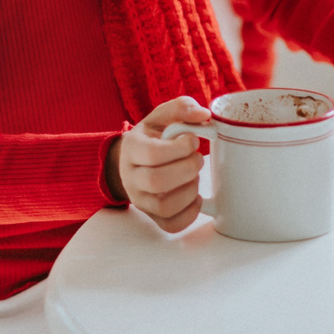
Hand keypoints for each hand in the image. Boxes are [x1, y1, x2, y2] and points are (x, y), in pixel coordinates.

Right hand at [106, 95, 211, 233]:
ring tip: (194, 177)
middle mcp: (131, 177)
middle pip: (157, 181)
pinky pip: (171, 225)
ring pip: (164, 206)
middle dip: (187, 169)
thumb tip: (203, 114)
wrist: (134, 160)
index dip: (179, 148)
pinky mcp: (152, 216)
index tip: (193, 139)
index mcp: (131, 148)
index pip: (152, 153)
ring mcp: (140, 200)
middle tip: (197, 159)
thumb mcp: (162, 116)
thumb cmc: (153, 137)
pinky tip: (194, 197)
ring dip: (189, 191)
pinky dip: (189, 214)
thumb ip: (181, 108)